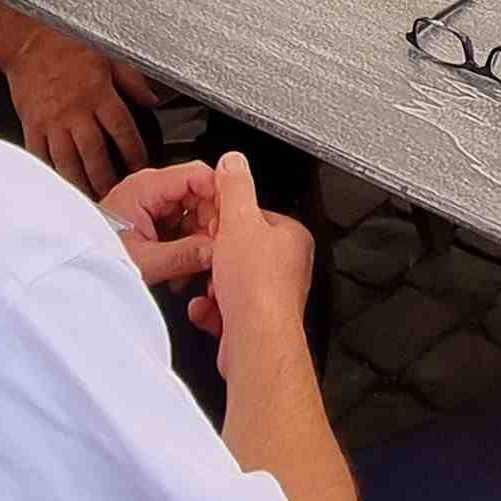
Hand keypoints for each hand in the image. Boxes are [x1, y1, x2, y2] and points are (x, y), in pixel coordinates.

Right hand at [3, 25, 157, 193]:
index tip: (141, 168)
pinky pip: (42, 155)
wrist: (28, 44)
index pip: (123, 132)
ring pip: (68, 161)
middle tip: (116, 197)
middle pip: (95, 155)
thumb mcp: (109, 58)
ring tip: (91, 199)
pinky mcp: (33, 126)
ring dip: (80, 184)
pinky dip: (51, 173)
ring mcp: (53, 122)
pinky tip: (60, 186)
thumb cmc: (67, 48)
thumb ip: (133, 82)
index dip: (134, 154)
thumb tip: (153, 100)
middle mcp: (76, 112)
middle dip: (107, 180)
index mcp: (99, 95)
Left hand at [100, 161, 220, 292]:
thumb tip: (218, 250)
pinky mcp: (154, 223)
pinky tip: (184, 269)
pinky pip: (184, 228)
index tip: (232, 220)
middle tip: (218, 250)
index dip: (220, 196)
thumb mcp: (145, 261)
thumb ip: (185, 254)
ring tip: (197, 267)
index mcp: (146, 187)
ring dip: (202, 241)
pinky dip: (190, 248)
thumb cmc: (95, 258)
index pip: (199, 175)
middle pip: (201, 196)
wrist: (74, 269)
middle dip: (212, 225)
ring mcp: (153, 206)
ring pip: (196, 214)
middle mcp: (151, 191)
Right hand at [184, 150, 316, 360]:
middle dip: (216, 259)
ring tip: (212, 290)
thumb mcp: (238, 221)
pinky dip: (211, 309)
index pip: (255, 217)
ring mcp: (273, 295)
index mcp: (291, 238)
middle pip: (239, 251)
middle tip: (210, 262)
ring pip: (229, 281)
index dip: (227, 221)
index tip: (212, 226)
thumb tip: (233, 162)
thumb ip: (235, 187)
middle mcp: (288, 267)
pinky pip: (225, 307)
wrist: (255, 338)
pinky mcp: (256, 320)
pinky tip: (209, 310)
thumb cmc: (257, 287)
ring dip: (210, 286)